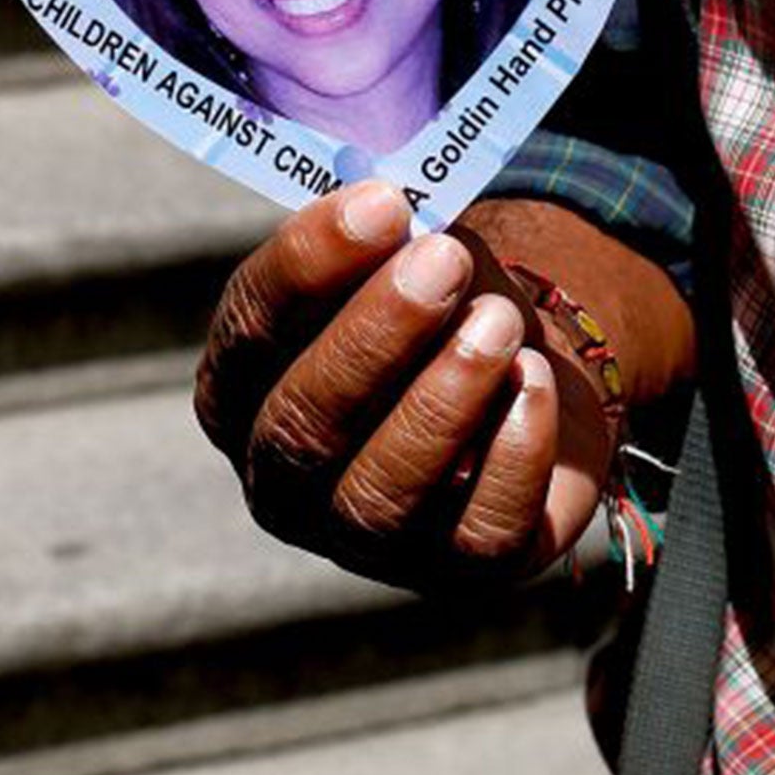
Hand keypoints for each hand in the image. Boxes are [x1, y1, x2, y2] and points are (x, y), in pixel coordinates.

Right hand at [193, 181, 624, 590]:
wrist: (522, 369)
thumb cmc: (436, 305)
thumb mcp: (399, 257)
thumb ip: (379, 238)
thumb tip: (388, 204)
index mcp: (238, 390)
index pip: (249, 333)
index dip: (308, 266)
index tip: (383, 204)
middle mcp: (279, 480)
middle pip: (302, 425)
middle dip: (376, 336)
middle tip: (445, 261)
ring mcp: (360, 541)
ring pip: (379, 494)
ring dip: (443, 398)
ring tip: (501, 320)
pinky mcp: (453, 570)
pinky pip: (476, 534)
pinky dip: (512, 456)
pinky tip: (536, 382)